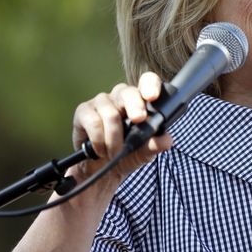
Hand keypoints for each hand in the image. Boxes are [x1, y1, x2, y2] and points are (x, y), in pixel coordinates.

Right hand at [70, 72, 172, 186]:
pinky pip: (93, 121)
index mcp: (140, 101)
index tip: (152, 97)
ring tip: (114, 152)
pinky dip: (99, 140)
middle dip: (135, 107)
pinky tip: (100, 150)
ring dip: (114, 139)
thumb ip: (155, 145)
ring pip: (110, 113)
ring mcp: (102, 102)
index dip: (150, 85)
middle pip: (128, 92)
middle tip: (139, 120)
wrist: (102, 170)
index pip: (147, 82)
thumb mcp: (144, 153)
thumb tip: (167, 139)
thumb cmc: (126, 154)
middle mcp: (121, 97)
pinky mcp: (84, 111)